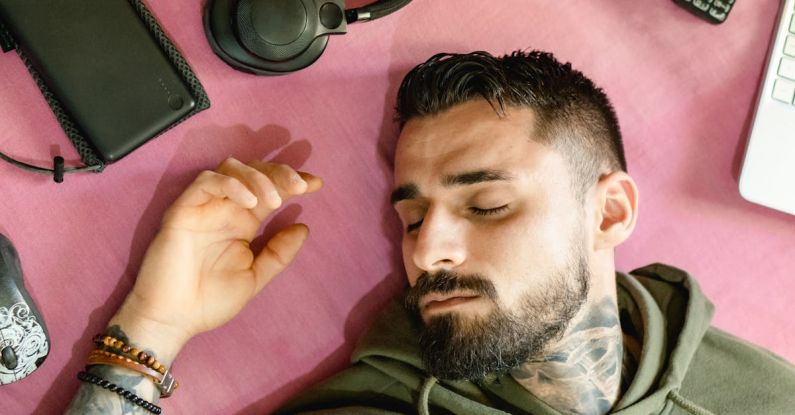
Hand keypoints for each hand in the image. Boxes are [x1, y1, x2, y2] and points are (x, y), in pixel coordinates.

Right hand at [109, 158, 322, 362]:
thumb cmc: (210, 301)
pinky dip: (230, 185)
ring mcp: (205, 207)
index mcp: (244, 223)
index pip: (271, 190)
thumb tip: (304, 227)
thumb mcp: (255, 277)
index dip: (293, 181)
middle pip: (254, 171)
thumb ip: (278, 253)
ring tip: (273, 200)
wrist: (174, 319)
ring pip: (231, 168)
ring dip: (257, 177)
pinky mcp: (184, 209)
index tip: (317, 184)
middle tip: (300, 186)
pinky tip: (249, 201)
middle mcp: (226, 209)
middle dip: (280, 173)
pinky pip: (206, 182)